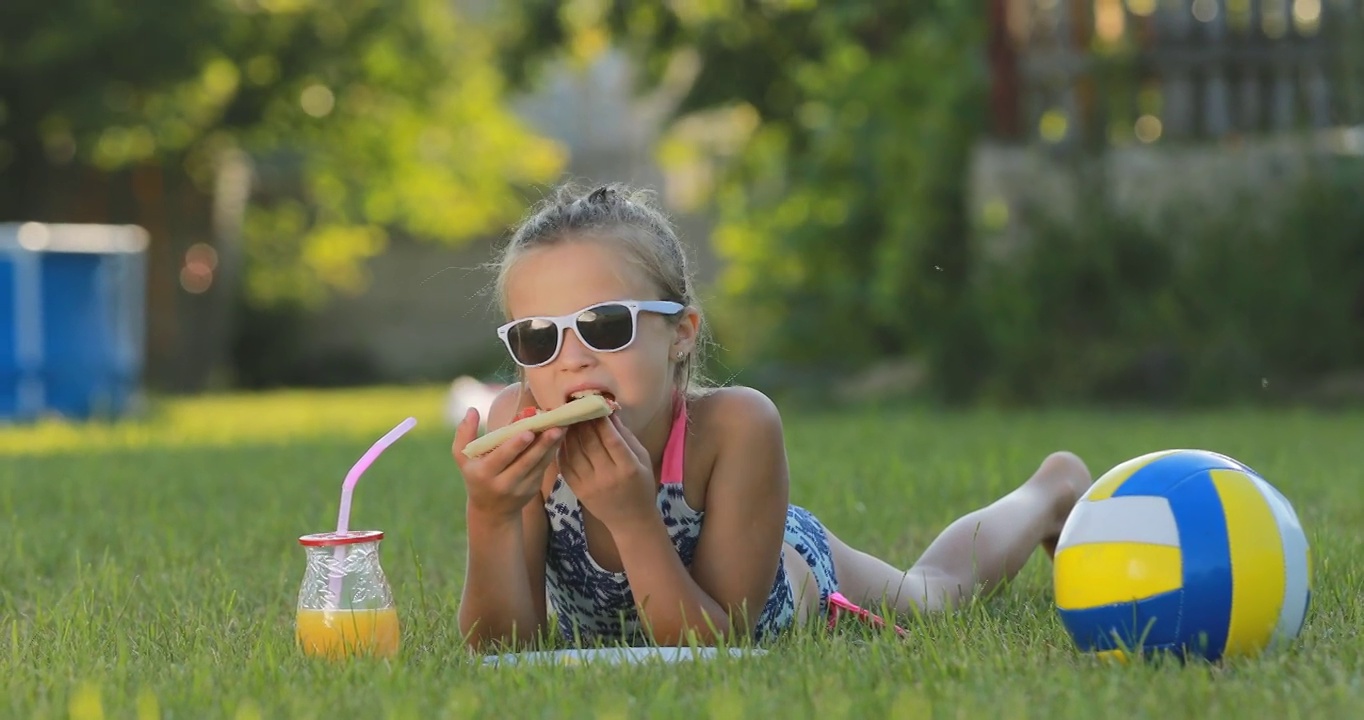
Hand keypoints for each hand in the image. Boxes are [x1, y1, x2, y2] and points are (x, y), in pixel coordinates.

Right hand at [452, 408, 563, 520]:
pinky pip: (543, 467)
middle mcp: (503, 483)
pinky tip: (558, 438)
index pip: (501, 458)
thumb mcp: (463, 458)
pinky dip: (551, 452)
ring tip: (561, 428)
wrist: (491, 510)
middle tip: (555, 428)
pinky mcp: (533, 488)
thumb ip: (464, 434)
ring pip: (539, 465)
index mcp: (484, 473)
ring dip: (551, 446)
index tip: (528, 432)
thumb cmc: (475, 475)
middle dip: (541, 445)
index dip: (515, 446)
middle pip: (526, 462)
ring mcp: (521, 488)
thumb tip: (472, 410)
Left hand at [558, 413, 655, 529]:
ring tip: (569, 418)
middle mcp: (607, 476)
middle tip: (578, 407)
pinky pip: (565, 465)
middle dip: (582, 422)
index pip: (611, 439)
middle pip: (590, 443)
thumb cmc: (641, 486)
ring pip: (574, 452)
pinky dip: (562, 448)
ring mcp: (589, 484)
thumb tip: (610, 413)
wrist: (631, 520)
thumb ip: (627, 436)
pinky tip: (564, 437)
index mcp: (628, 468)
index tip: (595, 405)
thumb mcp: (642, 459)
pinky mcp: (577, 490)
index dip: (602, 421)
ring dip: (570, 432)